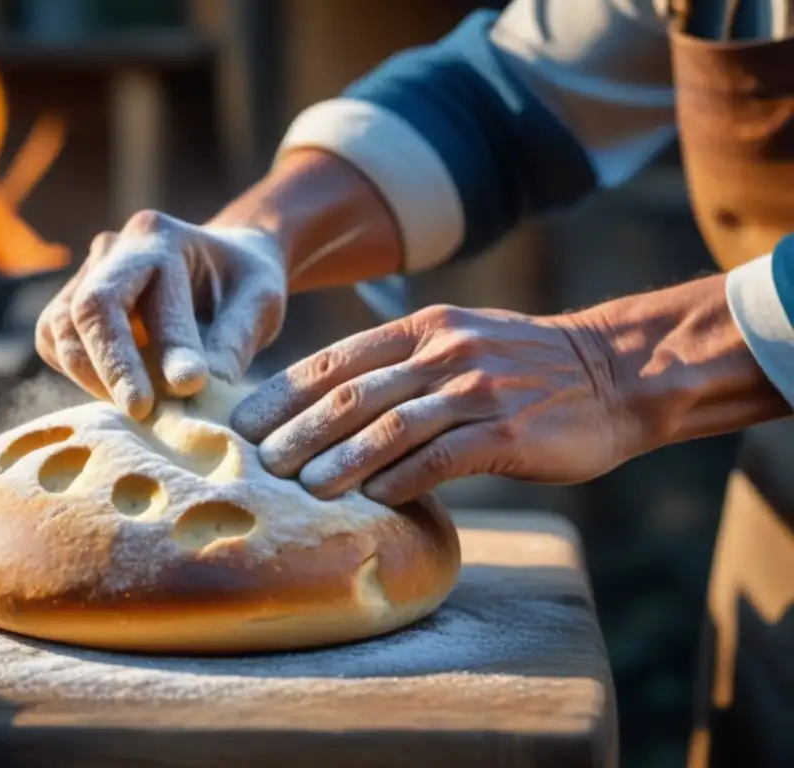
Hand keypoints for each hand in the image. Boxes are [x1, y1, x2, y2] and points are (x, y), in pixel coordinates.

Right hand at [35, 210, 286, 419]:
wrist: (222, 266)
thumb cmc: (243, 284)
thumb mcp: (259, 302)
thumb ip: (232, 340)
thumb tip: (191, 388)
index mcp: (161, 238)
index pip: (146, 300)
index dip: (162, 350)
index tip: (186, 389)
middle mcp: (113, 248)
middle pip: (88, 309)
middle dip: (112, 367)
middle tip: (142, 412)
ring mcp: (85, 274)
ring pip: (61, 330)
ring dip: (94, 377)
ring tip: (140, 407)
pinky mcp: (69, 304)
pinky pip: (55, 344)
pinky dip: (81, 374)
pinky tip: (121, 392)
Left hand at [230, 304, 639, 505]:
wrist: (614, 372)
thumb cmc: (523, 364)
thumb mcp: (459, 339)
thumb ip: (400, 362)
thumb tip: (329, 403)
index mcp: (424, 328)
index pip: (336, 360)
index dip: (285, 392)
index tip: (246, 421)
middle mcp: (445, 353)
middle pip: (352, 395)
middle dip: (298, 432)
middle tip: (260, 463)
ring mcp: (477, 391)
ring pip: (389, 428)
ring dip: (340, 461)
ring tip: (303, 488)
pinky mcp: (508, 433)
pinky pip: (440, 460)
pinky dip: (401, 480)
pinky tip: (373, 498)